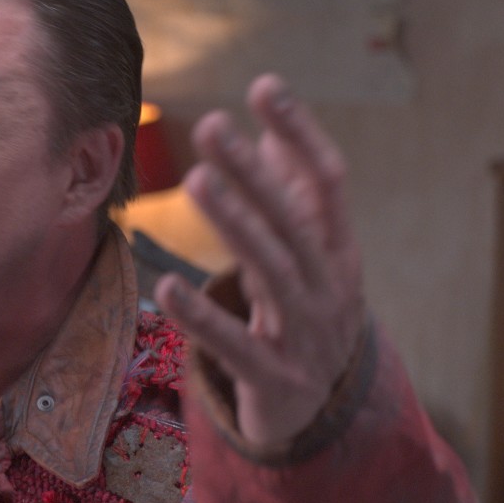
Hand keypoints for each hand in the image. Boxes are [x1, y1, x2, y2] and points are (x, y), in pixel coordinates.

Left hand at [156, 73, 364, 451]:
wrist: (323, 417)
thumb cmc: (306, 316)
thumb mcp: (309, 257)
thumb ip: (293, 196)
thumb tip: (270, 127)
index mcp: (338, 251)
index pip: (328, 181)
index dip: (299, 133)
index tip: (264, 85)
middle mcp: (329, 287)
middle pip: (294, 222)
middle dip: (255, 172)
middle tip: (210, 124)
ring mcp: (305, 335)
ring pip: (273, 273)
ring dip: (235, 224)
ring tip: (197, 178)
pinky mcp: (275, 379)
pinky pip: (236, 346)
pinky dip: (203, 318)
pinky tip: (165, 287)